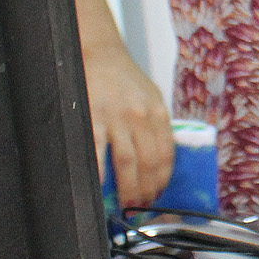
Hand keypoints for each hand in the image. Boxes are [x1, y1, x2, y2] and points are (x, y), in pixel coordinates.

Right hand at [85, 40, 173, 207]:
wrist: (99, 52)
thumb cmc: (124, 78)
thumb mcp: (150, 97)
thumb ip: (155, 124)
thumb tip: (160, 158)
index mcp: (158, 112)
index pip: (166, 153)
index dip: (163, 178)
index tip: (159, 194)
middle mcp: (141, 116)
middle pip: (149, 162)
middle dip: (147, 189)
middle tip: (142, 205)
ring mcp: (116, 117)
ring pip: (127, 162)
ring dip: (128, 187)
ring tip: (126, 203)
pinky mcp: (92, 117)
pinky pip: (97, 151)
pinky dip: (100, 173)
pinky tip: (100, 188)